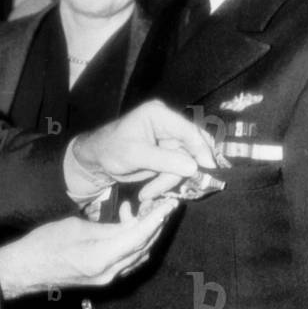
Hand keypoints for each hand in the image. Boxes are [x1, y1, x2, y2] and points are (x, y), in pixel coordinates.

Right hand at [0, 199, 174, 299]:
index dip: (156, 219)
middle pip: (143, 247)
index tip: (169, 205)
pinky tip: (127, 225)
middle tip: (164, 204)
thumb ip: (108, 228)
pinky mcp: (103, 278)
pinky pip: (128, 261)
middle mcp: (109, 272)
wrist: (26, 270)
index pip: (139, 237)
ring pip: (138, 255)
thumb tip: (132, 223)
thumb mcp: (77, 227)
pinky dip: (134, 243)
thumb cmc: (45, 244)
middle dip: (157, 225)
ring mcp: (107, 279)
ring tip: (147, 210)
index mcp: (102, 257)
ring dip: (147, 233)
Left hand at [72, 100, 215, 197]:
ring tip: (147, 193)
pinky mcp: (169, 154)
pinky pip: (177, 171)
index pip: (188, 130)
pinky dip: (165, 183)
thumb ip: (164, 160)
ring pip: (185, 164)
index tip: (208, 168)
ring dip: (168, 181)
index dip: (201, 149)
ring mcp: (170, 140)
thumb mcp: (135, 154)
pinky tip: (149, 191)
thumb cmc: (111, 149)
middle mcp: (169, 124)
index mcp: (160, 115)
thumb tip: (193, 167)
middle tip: (165, 188)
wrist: (99, 159)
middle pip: (191, 148)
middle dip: (181, 171)